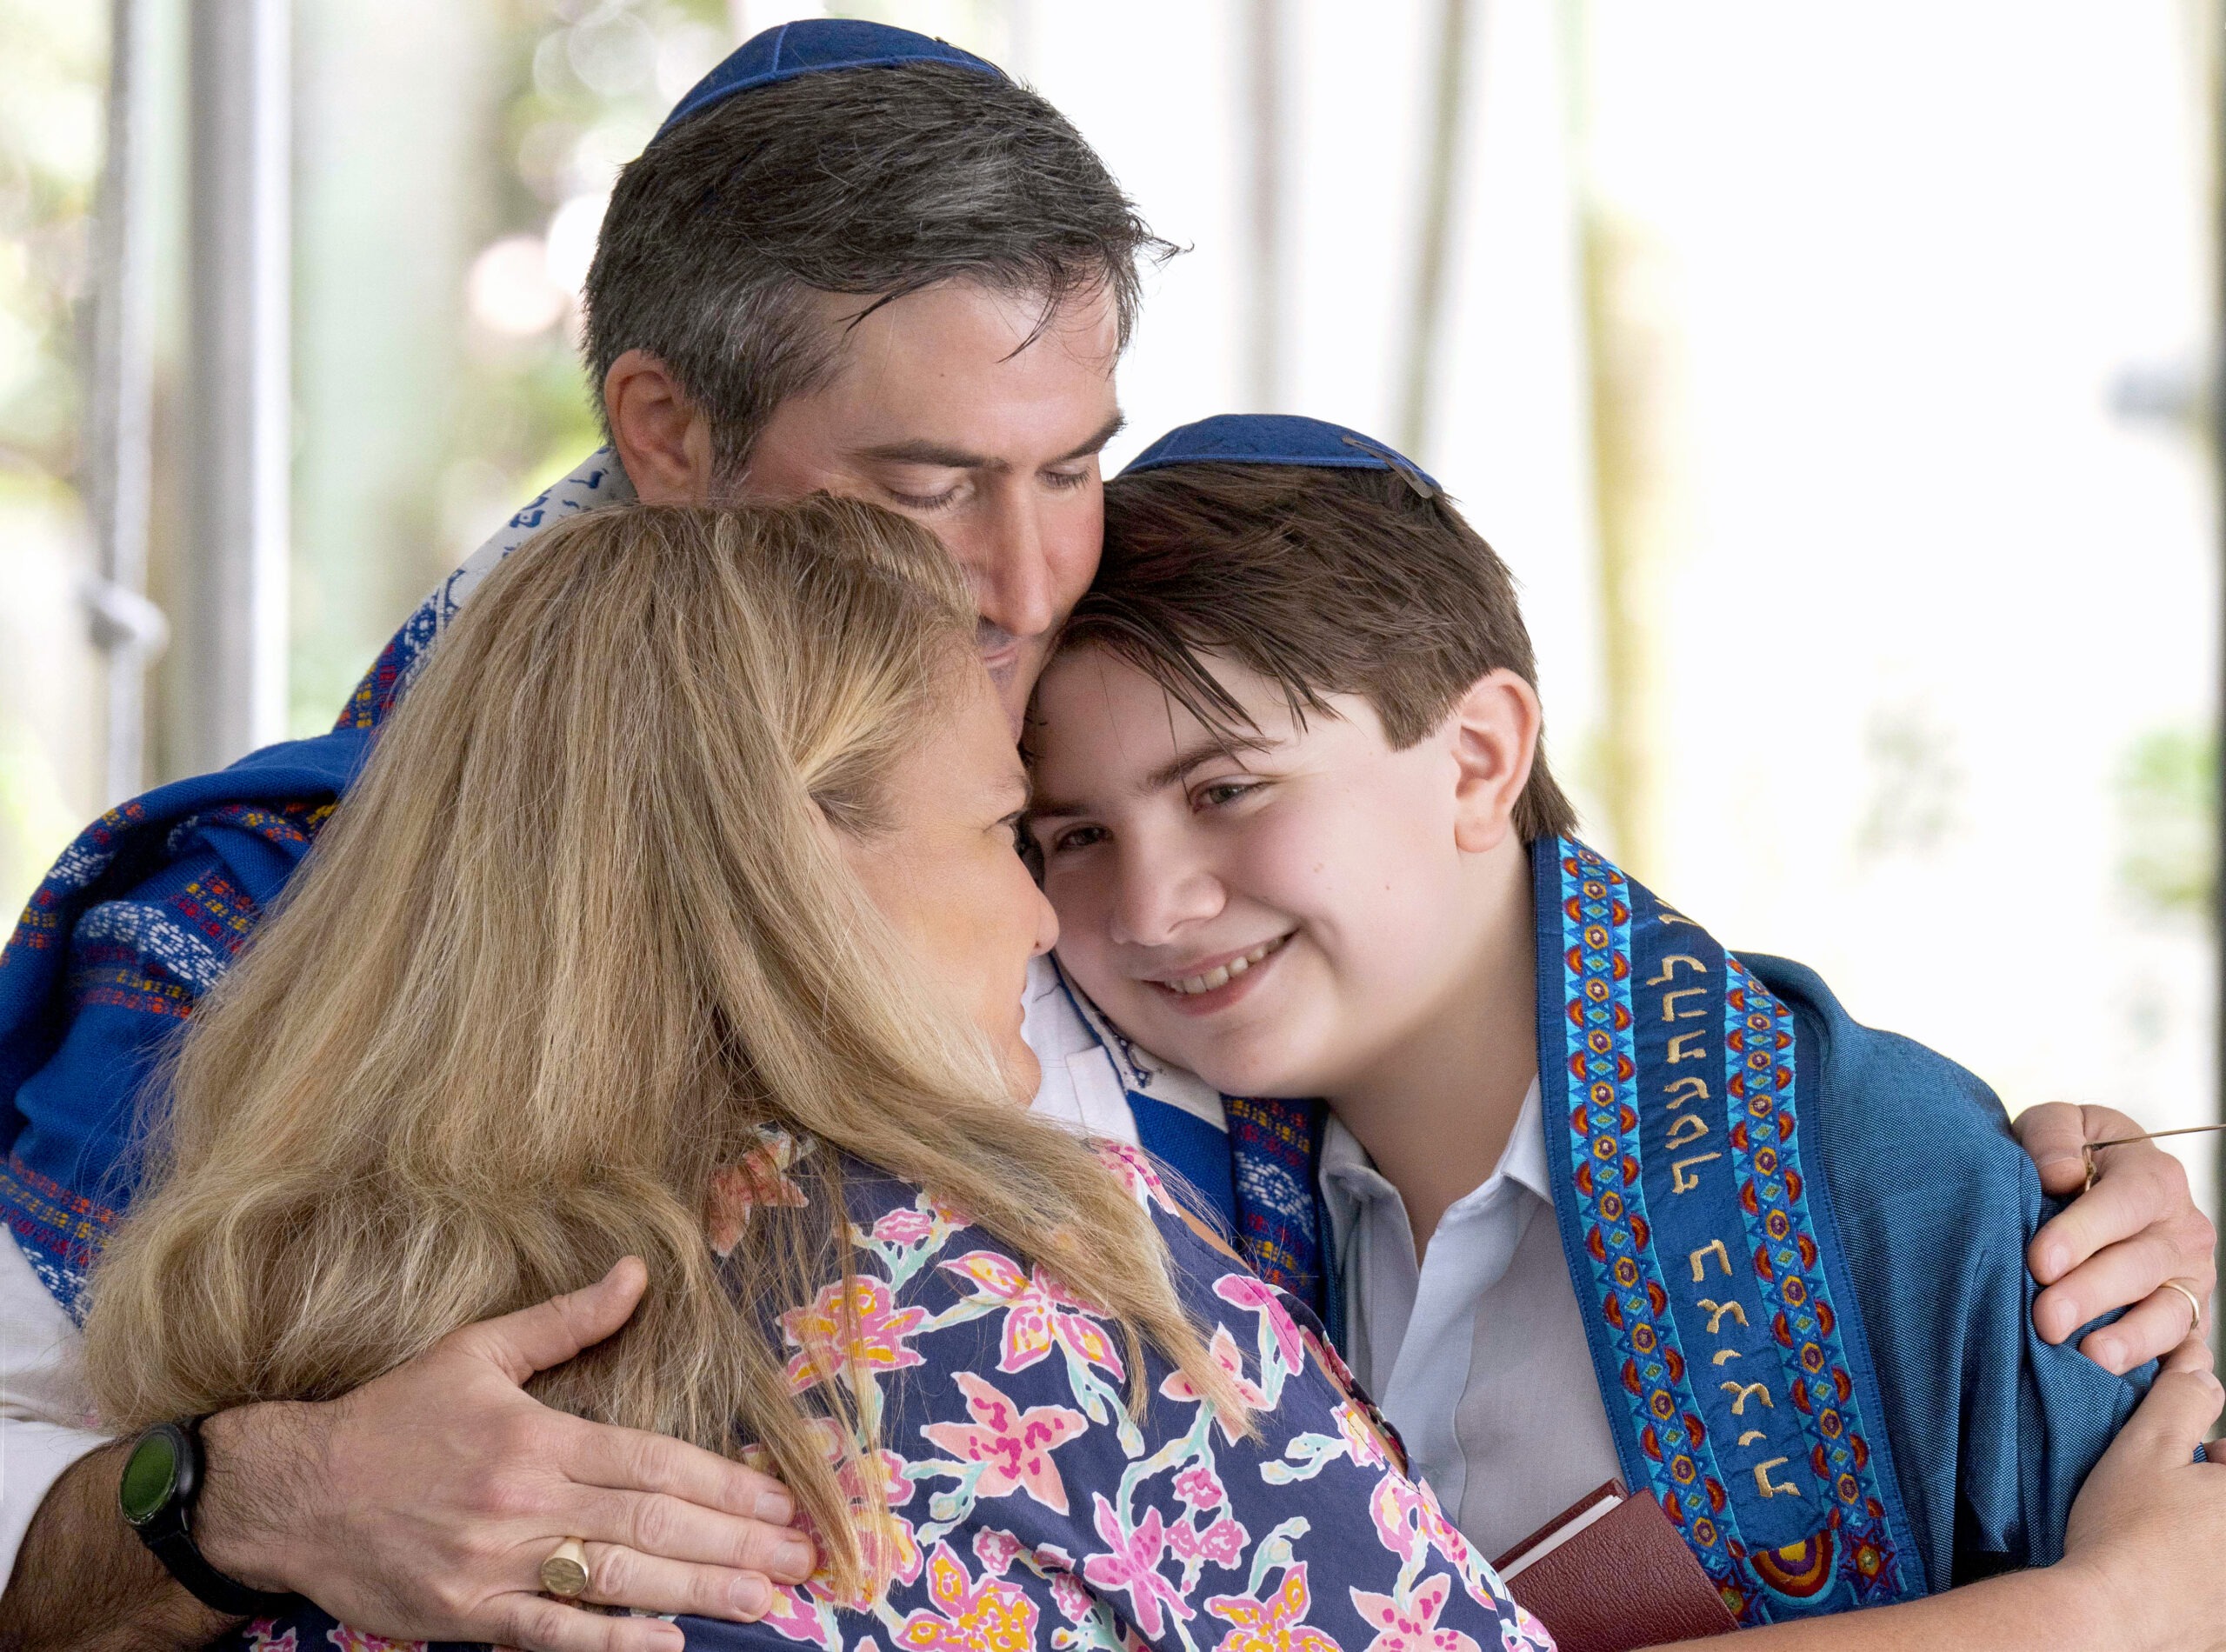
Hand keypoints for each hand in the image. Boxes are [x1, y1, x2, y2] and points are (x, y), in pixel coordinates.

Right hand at [193, 1259, 815, 1651]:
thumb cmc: (392, 1417)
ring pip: (616, 1580)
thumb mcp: (477, 1351)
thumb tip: (638, 1272)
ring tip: (763, 1602)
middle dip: (734, 1544)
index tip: (782, 1499)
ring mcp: (497, 1562)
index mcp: (537, 1435)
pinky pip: (550, 1633)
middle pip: (651, 1524)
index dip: (726, 1483)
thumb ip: (567, 1320)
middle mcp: (526, 1499)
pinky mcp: (466, 1613)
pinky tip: (667, 1644)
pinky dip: (611, 1642)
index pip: (654, 1462)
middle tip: (800, 1561)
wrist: (292, 1492)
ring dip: (697, 1592)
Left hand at [2018, 1102, 2215, 1373]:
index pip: (2123, 1204)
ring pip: (2169, 1314)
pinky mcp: (2188, 1323)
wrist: (2094, 1183)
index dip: (2083, 1233)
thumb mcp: (2056, 1125)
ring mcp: (2191, 1282)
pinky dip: (2165, 1370)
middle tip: (2047, 1318)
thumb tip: (2060, 1174)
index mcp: (2154, 1177)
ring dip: (2130, 1340)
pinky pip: (2184, 1351)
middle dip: (2092, 1294)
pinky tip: (2138, 1385)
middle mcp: (2183, 1231)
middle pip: (2141, 1266)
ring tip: (2090, 1357)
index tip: (2040, 1261)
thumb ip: (2053, 1136)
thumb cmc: (2069, 1156)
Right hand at [2055, 1365, 2225, 1651]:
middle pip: (2225, 1504)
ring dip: (2202, 1538)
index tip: (2188, 1462)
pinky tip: (2162, 1577)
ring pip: (2219, 1546)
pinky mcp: (2224, 1626)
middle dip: (2209, 1496)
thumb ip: (2181, 1398)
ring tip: (2161, 1541)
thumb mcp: (2147, 1443)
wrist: (2107, 1615)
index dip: (2212, 1455)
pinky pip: (2212, 1591)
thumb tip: (2201, 1371)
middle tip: (2168, 1500)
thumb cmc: (2127, 1531)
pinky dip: (2194, 1580)